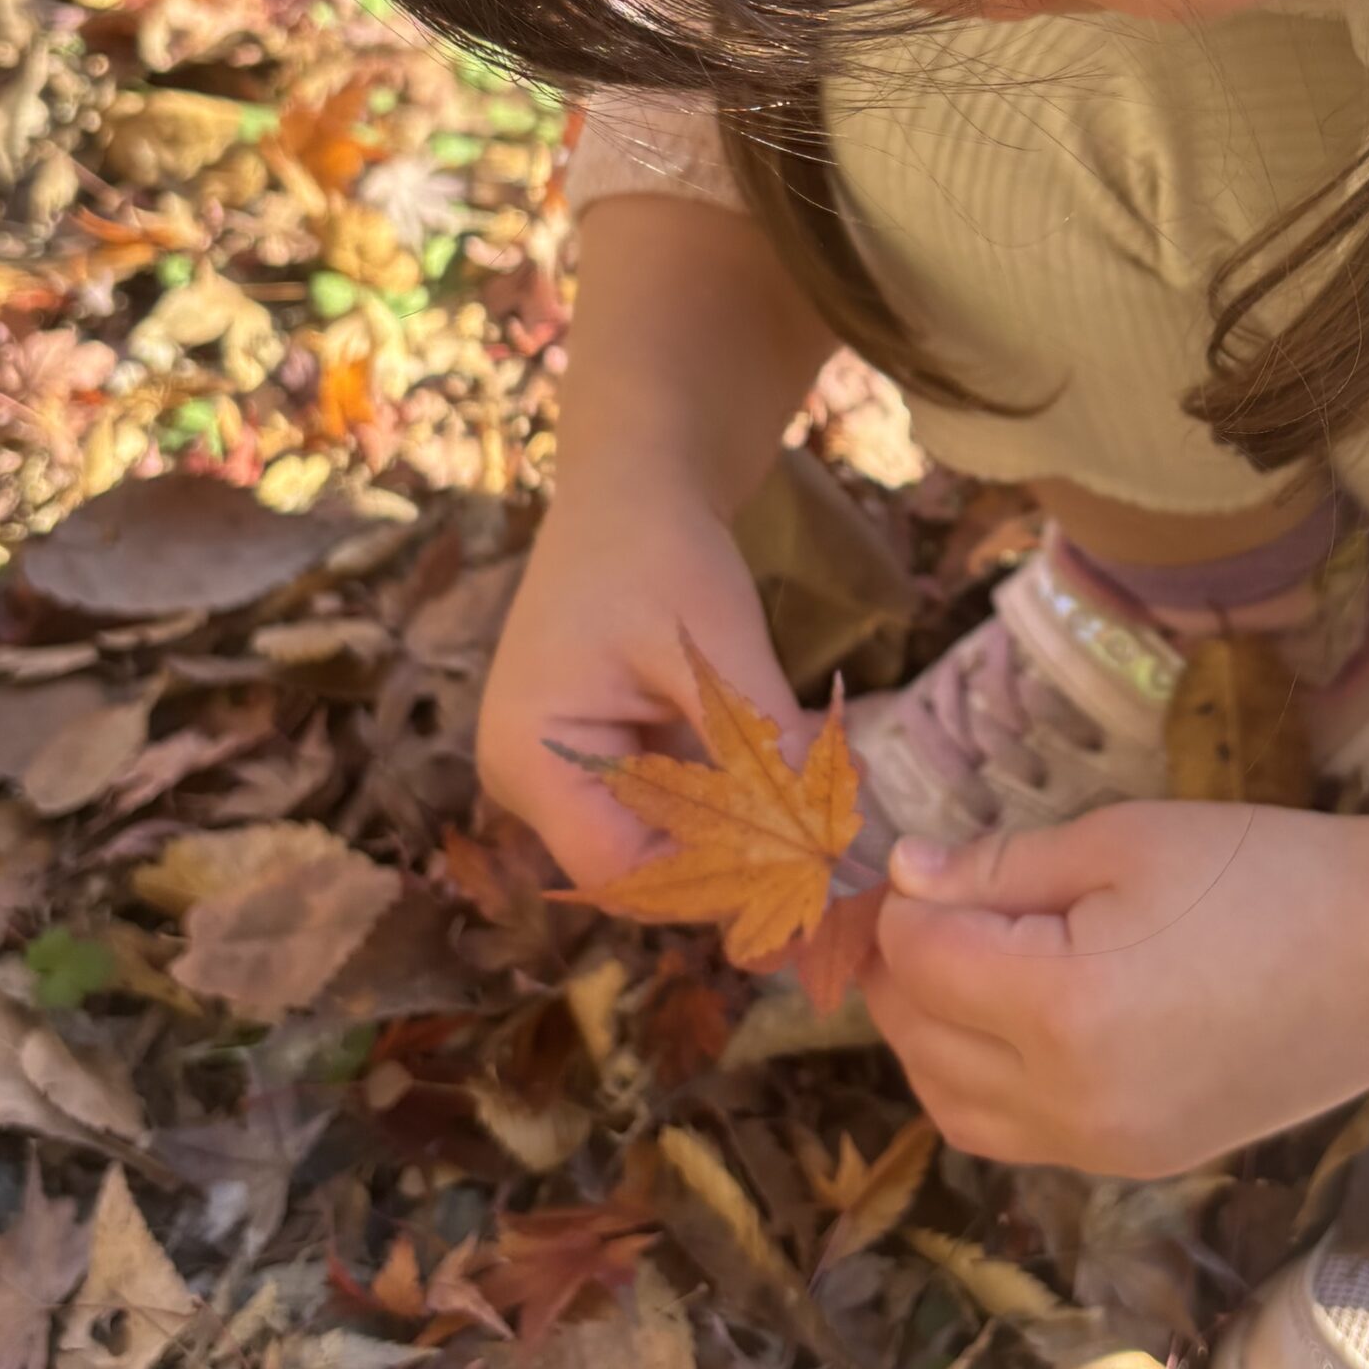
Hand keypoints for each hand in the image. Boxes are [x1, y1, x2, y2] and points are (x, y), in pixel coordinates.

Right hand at [478, 448, 804, 898]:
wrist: (635, 484)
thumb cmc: (659, 551)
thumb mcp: (718, 648)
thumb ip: (765, 745)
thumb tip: (830, 838)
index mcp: (531, 758)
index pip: (624, 871)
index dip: (716, 884)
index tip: (808, 875)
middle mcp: (530, 782)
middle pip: (642, 866)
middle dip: (741, 862)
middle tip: (837, 851)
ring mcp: (561, 773)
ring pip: (663, 840)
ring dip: (746, 833)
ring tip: (834, 815)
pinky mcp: (599, 757)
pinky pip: (668, 806)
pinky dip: (733, 801)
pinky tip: (803, 786)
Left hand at [862, 761, 1368, 1177]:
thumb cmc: (1268, 875)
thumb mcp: (1126, 840)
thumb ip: (1002, 867)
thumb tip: (904, 878)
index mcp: (1062, 1008)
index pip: (918, 963)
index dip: (900, 907)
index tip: (912, 866)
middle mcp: (1070, 1100)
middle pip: (918, 1043)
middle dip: (900, 973)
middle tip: (922, 906)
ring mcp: (1105, 1147)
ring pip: (952, 1109)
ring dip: (927, 1040)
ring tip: (954, 967)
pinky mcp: (1139, 1164)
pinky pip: (1015, 1139)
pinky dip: (982, 1087)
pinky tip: (1007, 1025)